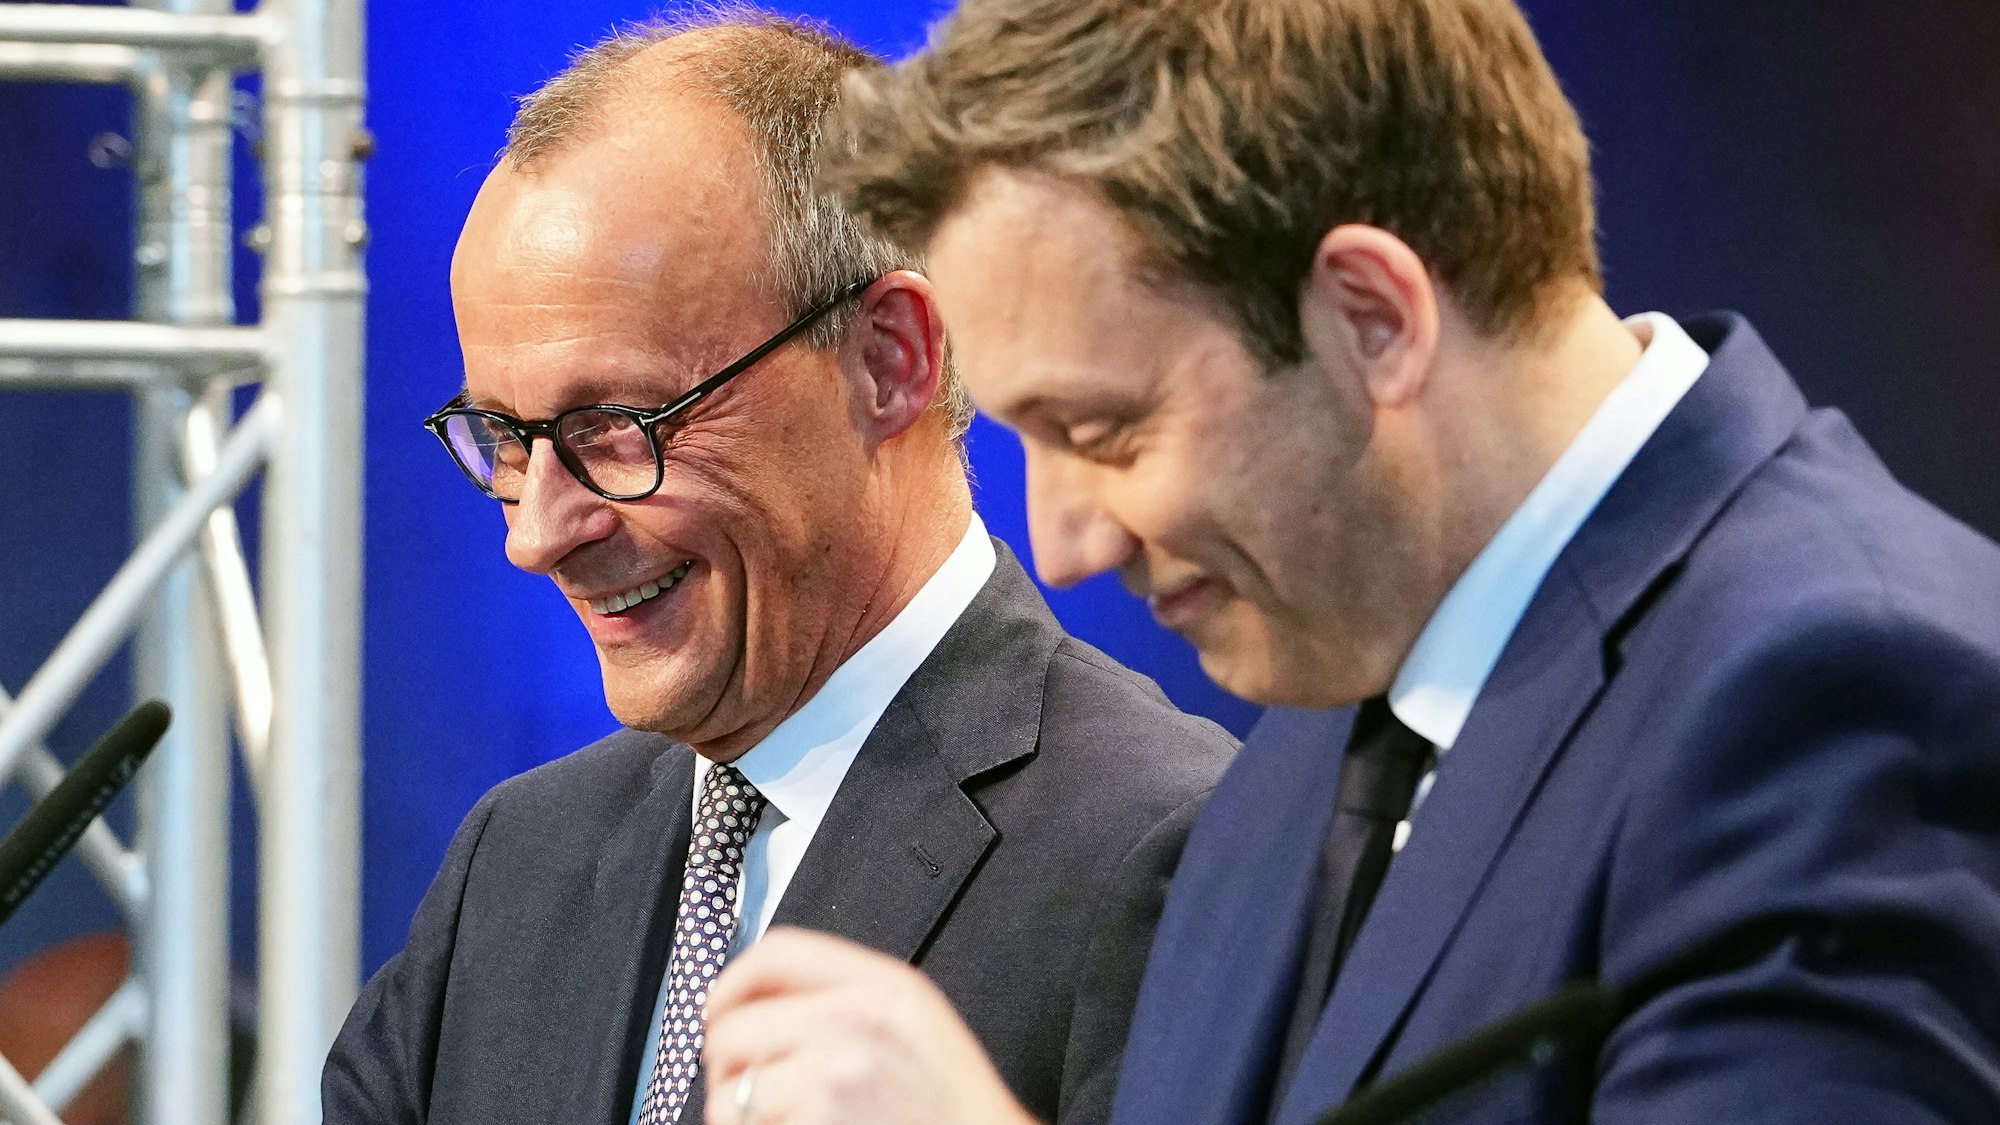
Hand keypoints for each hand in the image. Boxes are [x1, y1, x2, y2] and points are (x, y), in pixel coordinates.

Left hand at [703, 926, 1039, 1124]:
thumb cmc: (953, 1106)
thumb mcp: (916, 1022)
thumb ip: (850, 996)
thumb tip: (756, 1001)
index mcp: (884, 985)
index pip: (777, 953)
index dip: (733, 981)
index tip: (719, 1008)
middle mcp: (854, 1020)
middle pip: (734, 1025)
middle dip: (729, 1064)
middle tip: (747, 1088)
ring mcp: (832, 1075)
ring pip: (729, 1091)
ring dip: (740, 1115)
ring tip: (783, 1123)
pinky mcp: (816, 1123)